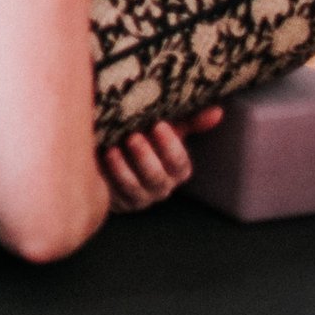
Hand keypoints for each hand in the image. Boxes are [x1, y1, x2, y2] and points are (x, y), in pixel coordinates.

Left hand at [99, 107, 222, 211]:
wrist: (115, 159)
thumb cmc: (147, 140)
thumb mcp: (168, 130)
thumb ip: (190, 122)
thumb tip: (218, 111)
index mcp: (177, 170)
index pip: (179, 163)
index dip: (170, 146)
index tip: (158, 125)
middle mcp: (161, 187)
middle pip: (157, 177)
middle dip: (145, 157)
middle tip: (132, 137)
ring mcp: (139, 197)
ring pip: (134, 188)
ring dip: (123, 169)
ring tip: (112, 149)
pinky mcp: (117, 202)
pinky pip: (111, 194)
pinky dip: (105, 177)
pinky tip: (96, 161)